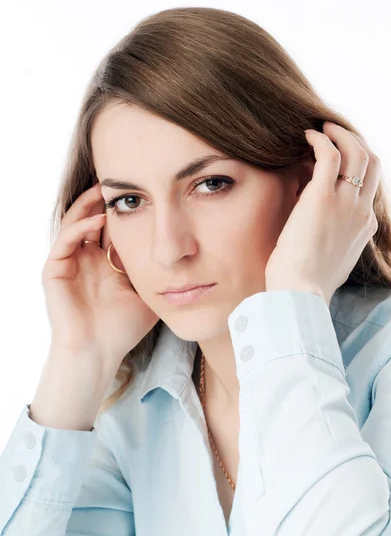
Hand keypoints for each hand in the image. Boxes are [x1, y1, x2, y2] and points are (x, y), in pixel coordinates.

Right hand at [41, 182, 159, 370]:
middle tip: (122, 183)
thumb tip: (190, 258)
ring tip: (107, 191)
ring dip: (89, 205)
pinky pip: (65, 242)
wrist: (98, 352)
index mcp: (105, 263)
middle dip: (105, 200)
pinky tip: (98, 220)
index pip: (112, 228)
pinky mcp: (55, 271)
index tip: (143, 193)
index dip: (125, 211)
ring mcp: (69, 264)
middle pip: (92, 218)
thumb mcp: (149, 293)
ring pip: (75, 223)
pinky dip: (79, 227)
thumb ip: (161, 275)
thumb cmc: (122, 328)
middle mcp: (86, 259)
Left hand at [264, 122, 380, 305]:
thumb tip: (322, 231)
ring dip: (340, 134)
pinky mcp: (322, 197)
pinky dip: (321, 139)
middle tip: (334, 134)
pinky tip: (307, 136)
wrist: (300, 293)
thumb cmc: (306, 282)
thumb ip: (335, 241)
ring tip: (321, 128)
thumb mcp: (331, 261)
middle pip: (372, 162)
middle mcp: (361, 211)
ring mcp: (346, 203)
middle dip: (356, 142)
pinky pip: (329, 154)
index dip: (355, 166)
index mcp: (364, 226)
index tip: (336, 158)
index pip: (369, 186)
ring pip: (356, 152)